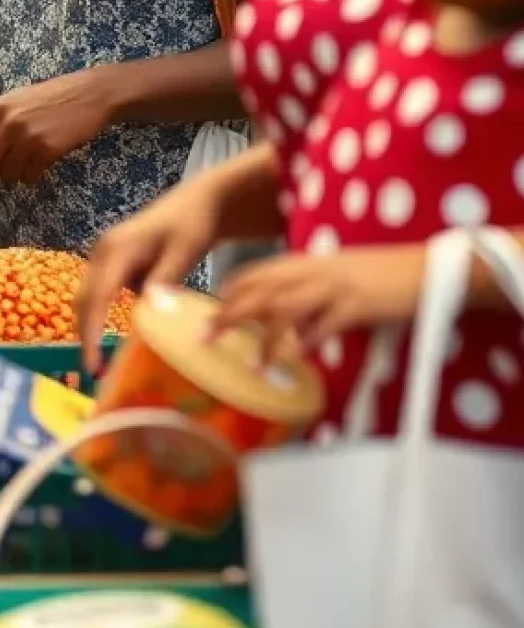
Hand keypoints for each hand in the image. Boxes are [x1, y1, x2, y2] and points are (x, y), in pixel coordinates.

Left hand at [0, 70, 112, 186]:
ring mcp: (28, 137)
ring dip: (12, 176)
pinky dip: (30, 176)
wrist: (89, 94)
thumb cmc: (51, 97)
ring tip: (21, 169)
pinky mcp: (47, 150)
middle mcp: (8, 122)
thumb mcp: (15, 100)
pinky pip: (28, 175)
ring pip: (7, 172)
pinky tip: (37, 167)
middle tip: (0, 173)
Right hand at [76, 180, 224, 372]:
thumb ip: (165, 281)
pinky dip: (102, 314)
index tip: (92, 362)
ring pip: (89, 296)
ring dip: (90, 325)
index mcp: (117, 248)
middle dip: (84, 333)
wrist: (197, 201)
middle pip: (84, 298)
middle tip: (92, 371)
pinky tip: (113, 336)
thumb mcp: (184, 251)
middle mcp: (102, 251)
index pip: (96, 295)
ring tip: (100, 361)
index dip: (91, 330)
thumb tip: (150, 312)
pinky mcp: (112, 261)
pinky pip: (100, 291)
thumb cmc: (192, 224)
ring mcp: (105, 254)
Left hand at [214, 246, 425, 353]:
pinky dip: (309, 341)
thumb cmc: (377, 275)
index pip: (254, 273)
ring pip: (286, 309)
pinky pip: (325, 324)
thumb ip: (306, 296)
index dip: (228, 291)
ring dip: (266, 338)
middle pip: (259, 291)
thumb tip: (287, 329)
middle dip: (229, 313)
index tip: (206, 310)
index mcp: (303, 263)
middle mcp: (311, 272)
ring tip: (251, 364)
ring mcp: (332, 287)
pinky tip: (298, 357)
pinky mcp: (356, 305)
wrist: (422, 268)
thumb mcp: (334, 278)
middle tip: (204, 336)